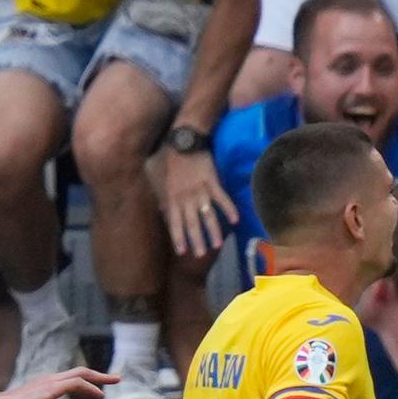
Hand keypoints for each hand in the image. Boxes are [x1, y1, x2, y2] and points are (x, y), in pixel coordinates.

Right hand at [0, 366, 116, 398]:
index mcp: (45, 385)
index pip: (71, 379)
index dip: (88, 381)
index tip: (102, 387)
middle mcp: (48, 380)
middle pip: (79, 372)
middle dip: (99, 375)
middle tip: (116, 378)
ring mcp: (49, 382)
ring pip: (80, 374)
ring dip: (99, 378)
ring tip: (115, 382)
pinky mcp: (49, 389)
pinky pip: (75, 384)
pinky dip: (89, 388)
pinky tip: (99, 395)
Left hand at [160, 144, 235, 259]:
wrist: (184, 143)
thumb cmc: (172, 162)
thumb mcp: (162, 180)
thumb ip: (164, 198)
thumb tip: (162, 211)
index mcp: (173, 198)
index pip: (175, 222)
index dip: (179, 237)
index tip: (182, 252)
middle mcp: (186, 198)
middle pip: (191, 223)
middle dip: (196, 240)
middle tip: (200, 255)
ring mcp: (200, 191)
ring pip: (207, 215)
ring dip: (212, 231)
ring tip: (217, 245)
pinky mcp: (212, 182)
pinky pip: (221, 198)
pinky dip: (229, 209)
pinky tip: (235, 220)